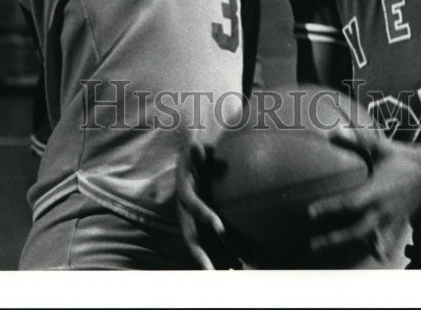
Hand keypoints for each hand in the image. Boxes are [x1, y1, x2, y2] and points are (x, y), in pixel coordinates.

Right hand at [175, 138, 239, 269]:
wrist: (188, 160)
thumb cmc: (195, 153)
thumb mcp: (195, 149)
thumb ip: (198, 150)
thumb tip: (201, 147)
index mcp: (184, 190)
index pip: (192, 204)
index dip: (204, 215)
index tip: (221, 228)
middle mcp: (185, 210)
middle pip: (191, 235)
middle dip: (201, 255)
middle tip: (213, 273)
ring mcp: (192, 219)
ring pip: (200, 244)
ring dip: (213, 260)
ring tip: (230, 273)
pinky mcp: (199, 224)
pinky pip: (208, 242)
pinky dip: (219, 254)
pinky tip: (235, 265)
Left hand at [307, 128, 420, 263]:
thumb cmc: (403, 156)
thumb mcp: (380, 146)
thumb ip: (357, 139)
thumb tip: (333, 131)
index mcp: (377, 190)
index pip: (349, 203)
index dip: (330, 208)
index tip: (311, 212)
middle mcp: (383, 209)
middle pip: (357, 231)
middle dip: (335, 239)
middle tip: (314, 244)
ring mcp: (392, 219)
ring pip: (370, 241)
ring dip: (352, 246)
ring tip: (332, 251)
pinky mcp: (399, 223)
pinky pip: (386, 242)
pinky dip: (375, 249)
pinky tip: (365, 253)